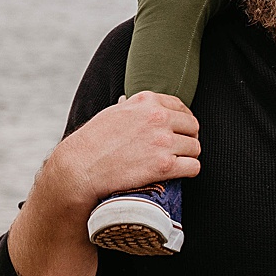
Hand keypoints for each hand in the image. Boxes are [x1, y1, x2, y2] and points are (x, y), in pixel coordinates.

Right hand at [9, 92, 200, 275]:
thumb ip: (132, 109)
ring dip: (188, 156)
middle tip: (178, 150)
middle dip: (188, 139)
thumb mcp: (113, 114)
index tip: (178, 132)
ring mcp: (162, 141)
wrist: (80, 168)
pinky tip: (178, 174)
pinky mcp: (164, 165)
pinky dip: (188, 171)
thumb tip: (135, 105)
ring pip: (195, 148)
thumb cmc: (92, 142)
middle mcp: (158, 117)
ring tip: (176, 164)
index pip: (181, 107)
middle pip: (192, 127)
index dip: (182, 122)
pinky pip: (193, 167)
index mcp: (146, 101)